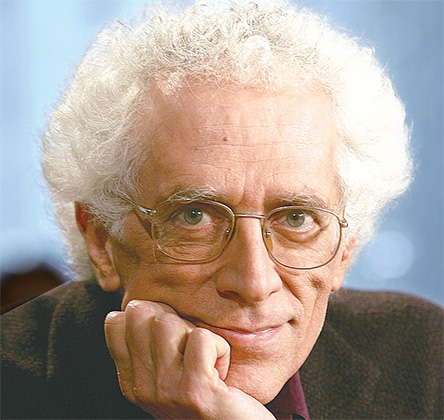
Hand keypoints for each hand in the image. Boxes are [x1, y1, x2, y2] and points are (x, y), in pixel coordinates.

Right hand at [104, 300, 275, 418]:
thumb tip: (139, 303)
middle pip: (142, 313)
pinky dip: (220, 348)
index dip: (149, 314)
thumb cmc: (210, 397)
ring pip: (168, 322)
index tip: (173, 337)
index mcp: (132, 381)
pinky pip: (202, 338)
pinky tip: (221, 373)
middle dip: (174, 319)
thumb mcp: (170, 372)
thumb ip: (151, 344)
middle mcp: (142, 388)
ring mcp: (166, 391)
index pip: (116, 322)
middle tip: (193, 349)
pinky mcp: (194, 391)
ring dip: (197, 333)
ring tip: (207, 361)